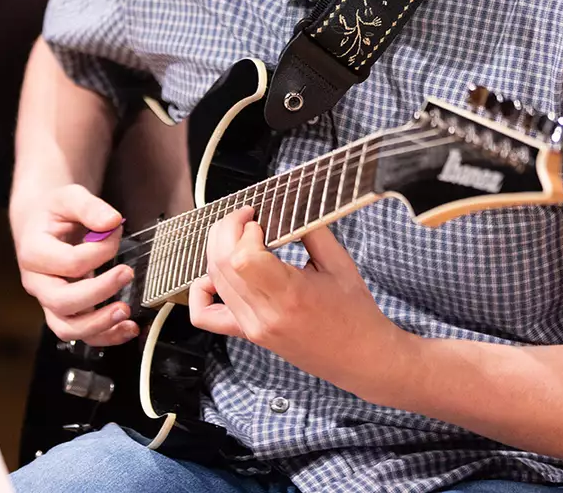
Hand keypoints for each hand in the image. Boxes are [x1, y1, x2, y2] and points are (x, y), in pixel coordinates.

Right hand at [12, 183, 139, 345]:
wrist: (39, 223)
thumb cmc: (53, 211)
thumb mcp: (69, 197)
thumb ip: (90, 207)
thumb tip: (112, 221)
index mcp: (33, 252)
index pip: (69, 262)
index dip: (100, 250)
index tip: (117, 232)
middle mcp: (37, 282)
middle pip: (63, 302)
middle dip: (99, 292)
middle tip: (126, 273)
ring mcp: (48, 300)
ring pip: (67, 327)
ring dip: (99, 324)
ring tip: (125, 311)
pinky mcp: (63, 311)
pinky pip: (80, 334)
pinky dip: (105, 336)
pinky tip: (127, 327)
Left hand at [189, 207, 404, 391]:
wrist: (360, 358)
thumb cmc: (355, 315)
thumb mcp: (339, 263)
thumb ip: (309, 230)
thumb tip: (285, 205)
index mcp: (290, 296)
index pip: (243, 258)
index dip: (245, 231)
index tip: (260, 219)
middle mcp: (265, 315)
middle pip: (221, 264)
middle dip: (227, 230)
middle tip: (247, 217)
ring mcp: (252, 327)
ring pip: (213, 280)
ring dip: (218, 248)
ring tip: (239, 236)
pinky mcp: (248, 334)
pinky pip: (207, 315)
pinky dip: (202, 290)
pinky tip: (217, 275)